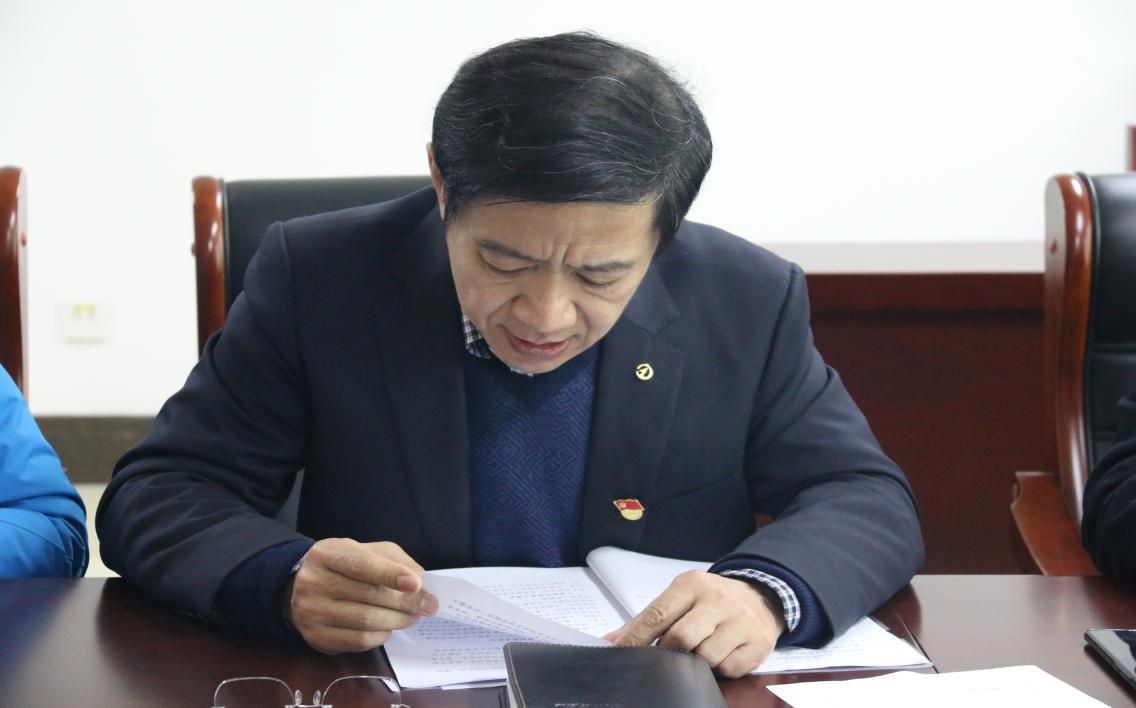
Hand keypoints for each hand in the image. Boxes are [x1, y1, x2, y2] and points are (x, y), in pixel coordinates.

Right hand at [283, 538, 437, 653]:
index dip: (390, 574)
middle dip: (405, 602)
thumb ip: (394, 561)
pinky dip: (380, 636)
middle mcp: (313, 582)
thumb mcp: (366, 551)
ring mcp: (311, 612)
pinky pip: (357, 641)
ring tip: (412, 616)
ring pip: (365, 621)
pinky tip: (388, 628)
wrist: (303, 586)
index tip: (416, 584)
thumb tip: (422, 582)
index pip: (360, 565)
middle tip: (427, 606)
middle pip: (368, 595)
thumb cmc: (344, 565)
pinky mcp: (316, 637)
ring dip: (397, 620)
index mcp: (326, 554)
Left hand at [605, 570, 785, 677]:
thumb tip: (610, 640)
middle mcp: (718, 599)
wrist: (762, 597)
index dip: (636, 637)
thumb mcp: (681, 598)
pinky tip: (723, 654)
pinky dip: (721, 668)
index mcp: (692, 584)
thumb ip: (647, 619)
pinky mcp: (758, 643)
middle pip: (681, 637)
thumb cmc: (711, 601)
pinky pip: (729, 668)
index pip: (658, 614)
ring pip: (706, 656)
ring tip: (700, 651)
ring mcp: (741, 621)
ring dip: (697, 661)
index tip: (620, 652)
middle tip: (667, 655)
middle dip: (668, 653)